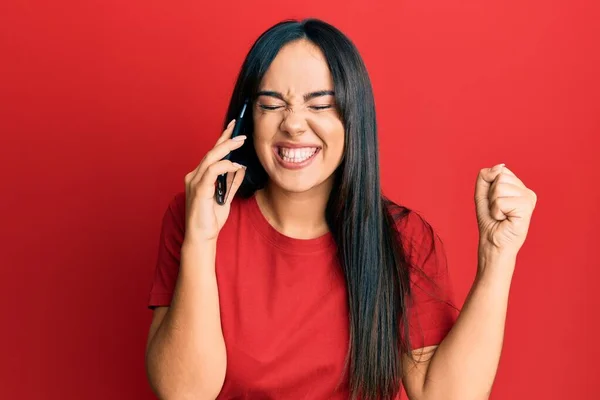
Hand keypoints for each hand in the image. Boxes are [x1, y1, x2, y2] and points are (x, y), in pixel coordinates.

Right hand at [184, 119, 246, 242]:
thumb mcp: (226, 197)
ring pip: (210, 158)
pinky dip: (225, 165)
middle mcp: (195, 176)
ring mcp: (195, 182)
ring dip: (227, 148)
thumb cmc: (210, 219)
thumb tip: (241, 167)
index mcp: (200, 176)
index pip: (213, 154)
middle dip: (226, 138)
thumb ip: (232, 182)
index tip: (234, 127)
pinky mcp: (199, 189)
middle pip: (211, 152)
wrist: (202, 236)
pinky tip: (236, 165)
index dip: (223, 139)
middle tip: (240, 130)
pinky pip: (212, 172)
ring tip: (241, 142)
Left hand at [475, 164, 537, 256]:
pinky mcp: (526, 208)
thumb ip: (486, 176)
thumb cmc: (490, 220)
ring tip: (502, 215)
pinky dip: (496, 212)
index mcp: (519, 187)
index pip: (500, 171)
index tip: (495, 202)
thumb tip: (500, 166)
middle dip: (491, 195)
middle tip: (498, 210)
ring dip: (494, 204)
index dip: (490, 188)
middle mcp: (527, 191)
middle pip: (500, 177)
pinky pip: (500, 201)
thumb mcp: (482, 194)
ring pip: (499, 188)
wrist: (493, 242)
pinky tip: (505, 219)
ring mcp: (529, 199)